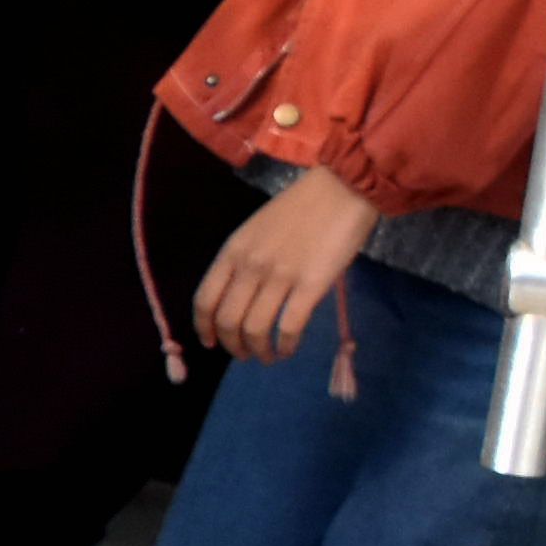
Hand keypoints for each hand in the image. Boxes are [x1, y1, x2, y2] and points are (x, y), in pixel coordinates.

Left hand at [195, 174, 380, 364]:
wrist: (342, 188)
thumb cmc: (300, 208)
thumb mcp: (256, 230)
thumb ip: (243, 260)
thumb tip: (237, 296)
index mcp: (233, 251)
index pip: (205, 299)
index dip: (204, 327)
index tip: (211, 342)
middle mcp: (250, 266)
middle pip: (227, 321)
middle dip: (232, 345)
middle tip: (244, 354)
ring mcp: (280, 277)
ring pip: (255, 329)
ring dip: (258, 351)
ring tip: (267, 357)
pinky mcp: (311, 286)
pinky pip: (289, 328)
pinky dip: (285, 346)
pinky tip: (288, 349)